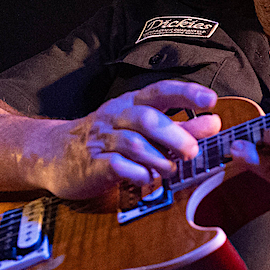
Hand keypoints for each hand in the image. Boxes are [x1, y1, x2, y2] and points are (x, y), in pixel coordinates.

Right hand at [42, 80, 222, 198]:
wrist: (55, 154)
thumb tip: (214, 123)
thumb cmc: (109, 141)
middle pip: (147, 118)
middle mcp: (116, 115)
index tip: (211, 101)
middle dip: (174, 136)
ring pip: (134, 144)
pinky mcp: (92, 163)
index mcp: (132, 103)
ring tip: (168, 170)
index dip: (187, 94)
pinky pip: (118, 166)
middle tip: (192, 152)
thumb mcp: (145, 130)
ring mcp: (102, 139)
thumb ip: (181, 128)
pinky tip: (145, 178)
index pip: (161, 91)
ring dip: (159, 160)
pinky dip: (138, 174)